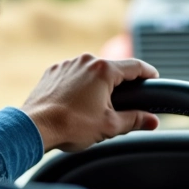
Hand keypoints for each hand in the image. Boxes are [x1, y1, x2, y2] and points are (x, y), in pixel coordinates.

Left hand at [21, 54, 159, 151]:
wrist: (34, 127)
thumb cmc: (71, 126)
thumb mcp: (110, 126)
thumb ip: (135, 120)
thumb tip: (152, 121)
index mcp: (103, 70)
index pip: (135, 66)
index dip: (148, 73)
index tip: (154, 78)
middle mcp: (85, 61)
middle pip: (112, 69)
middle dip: (121, 84)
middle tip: (126, 101)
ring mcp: (67, 65)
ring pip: (91, 72)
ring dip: (98, 85)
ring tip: (97, 106)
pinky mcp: (53, 72)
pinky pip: (74, 75)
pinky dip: (80, 86)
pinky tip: (78, 103)